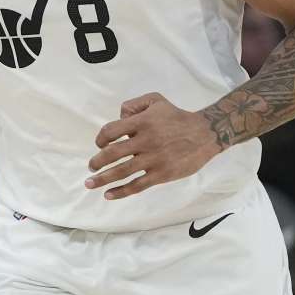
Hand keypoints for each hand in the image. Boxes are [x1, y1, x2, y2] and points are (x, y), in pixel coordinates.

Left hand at [86, 94, 220, 199]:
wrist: (204, 134)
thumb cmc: (176, 116)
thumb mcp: (156, 100)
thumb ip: (134, 104)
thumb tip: (119, 117)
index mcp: (142, 122)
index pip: (111, 131)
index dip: (101, 139)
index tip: (99, 145)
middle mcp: (145, 141)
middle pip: (112, 154)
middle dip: (97, 162)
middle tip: (91, 167)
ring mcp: (153, 159)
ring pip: (122, 171)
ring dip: (103, 179)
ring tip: (90, 183)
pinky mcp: (161, 174)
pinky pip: (137, 185)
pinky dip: (121, 191)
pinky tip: (109, 194)